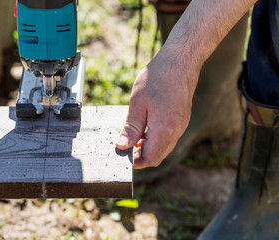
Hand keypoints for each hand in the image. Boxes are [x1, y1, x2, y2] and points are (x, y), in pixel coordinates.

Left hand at [116, 48, 198, 168]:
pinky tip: (145, 127)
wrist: (180, 62)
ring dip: (148, 147)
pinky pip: (169, 137)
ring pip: (164, 148)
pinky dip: (156, 139)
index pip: (150, 158)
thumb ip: (131, 128)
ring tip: (133, 136)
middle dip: (141, 156)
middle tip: (126, 146)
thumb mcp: (138, 103)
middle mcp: (176, 131)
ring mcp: (181, 126)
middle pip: (158, 156)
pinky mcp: (182, 120)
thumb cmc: (157, 78)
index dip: (136, 162)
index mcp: (164, 129)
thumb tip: (122, 146)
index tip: (123, 156)